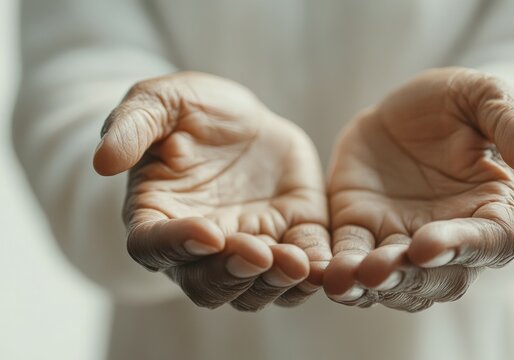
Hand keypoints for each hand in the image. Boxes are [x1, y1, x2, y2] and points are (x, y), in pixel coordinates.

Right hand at [93, 72, 329, 310]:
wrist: (245, 118)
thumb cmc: (192, 111)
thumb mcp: (159, 102)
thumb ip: (131, 126)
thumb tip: (102, 161)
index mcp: (158, 217)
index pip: (154, 246)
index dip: (177, 245)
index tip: (206, 232)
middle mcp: (201, 247)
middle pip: (207, 284)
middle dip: (232, 274)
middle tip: (256, 252)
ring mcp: (249, 248)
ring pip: (255, 290)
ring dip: (274, 284)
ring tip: (296, 264)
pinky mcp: (290, 238)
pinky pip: (302, 270)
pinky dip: (313, 274)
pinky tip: (325, 266)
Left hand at [323, 67, 513, 310]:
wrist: (402, 108)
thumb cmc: (453, 104)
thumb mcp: (483, 95)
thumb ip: (511, 123)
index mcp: (493, 210)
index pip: (489, 241)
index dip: (461, 246)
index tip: (428, 243)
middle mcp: (450, 238)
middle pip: (435, 276)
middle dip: (405, 277)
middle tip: (377, 270)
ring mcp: (402, 241)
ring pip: (390, 279)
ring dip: (366, 285)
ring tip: (342, 280)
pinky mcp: (361, 232)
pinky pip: (349, 257)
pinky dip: (336, 269)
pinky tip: (320, 273)